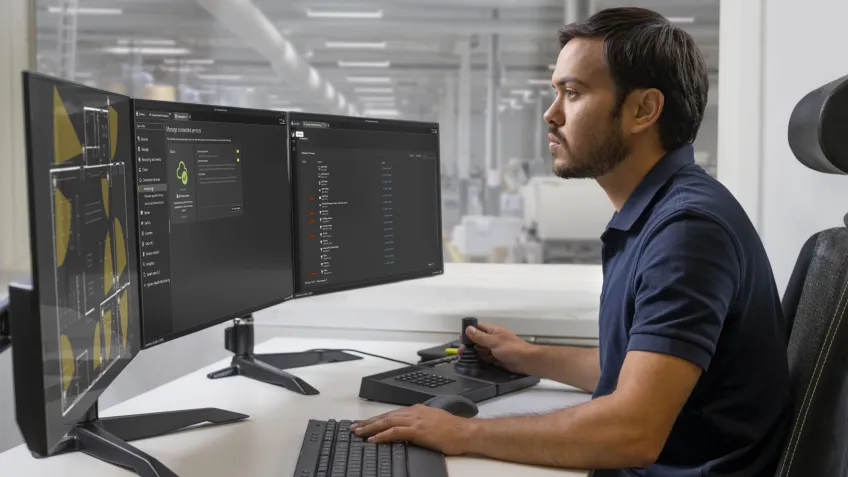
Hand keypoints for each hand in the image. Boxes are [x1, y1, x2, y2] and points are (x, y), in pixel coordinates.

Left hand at [350, 405, 472, 455]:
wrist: (465, 432)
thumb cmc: (453, 431)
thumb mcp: (433, 423)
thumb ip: (420, 425)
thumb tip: (410, 432)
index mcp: (417, 410)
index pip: (392, 414)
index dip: (377, 419)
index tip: (366, 424)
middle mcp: (414, 412)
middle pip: (386, 416)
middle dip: (369, 422)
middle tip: (355, 427)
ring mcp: (415, 420)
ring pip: (387, 421)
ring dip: (371, 427)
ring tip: (359, 433)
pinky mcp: (417, 430)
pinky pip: (395, 431)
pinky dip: (382, 435)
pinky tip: (373, 439)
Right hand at [460, 322, 535, 374]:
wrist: (526, 361)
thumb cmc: (511, 348)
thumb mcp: (493, 341)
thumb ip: (480, 336)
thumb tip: (468, 329)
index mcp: (493, 330)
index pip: (478, 327)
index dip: (469, 331)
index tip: (460, 338)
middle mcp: (493, 338)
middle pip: (477, 340)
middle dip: (469, 345)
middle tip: (461, 351)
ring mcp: (495, 348)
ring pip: (480, 349)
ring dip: (474, 353)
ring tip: (464, 357)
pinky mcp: (496, 358)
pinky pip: (485, 357)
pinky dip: (480, 359)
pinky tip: (473, 362)